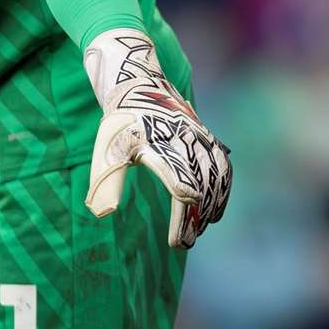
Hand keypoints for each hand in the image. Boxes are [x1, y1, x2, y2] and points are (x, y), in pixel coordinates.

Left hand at [83, 30, 231, 248]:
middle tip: (185, 243)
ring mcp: (199, 137)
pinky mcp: (208, 137)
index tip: (175, 240)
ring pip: (215, 176)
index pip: (177, 182)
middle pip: (199, 184)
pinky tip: (216, 210)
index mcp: (158, 143)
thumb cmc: (120, 123)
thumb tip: (104, 214)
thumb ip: (107, 181)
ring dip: (211, 206)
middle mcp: (183, 139)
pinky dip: (223, 189)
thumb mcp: (107, 149)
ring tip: (200, 230)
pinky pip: (223, 166)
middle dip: (194, 218)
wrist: (140, 85)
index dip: (180, 215)